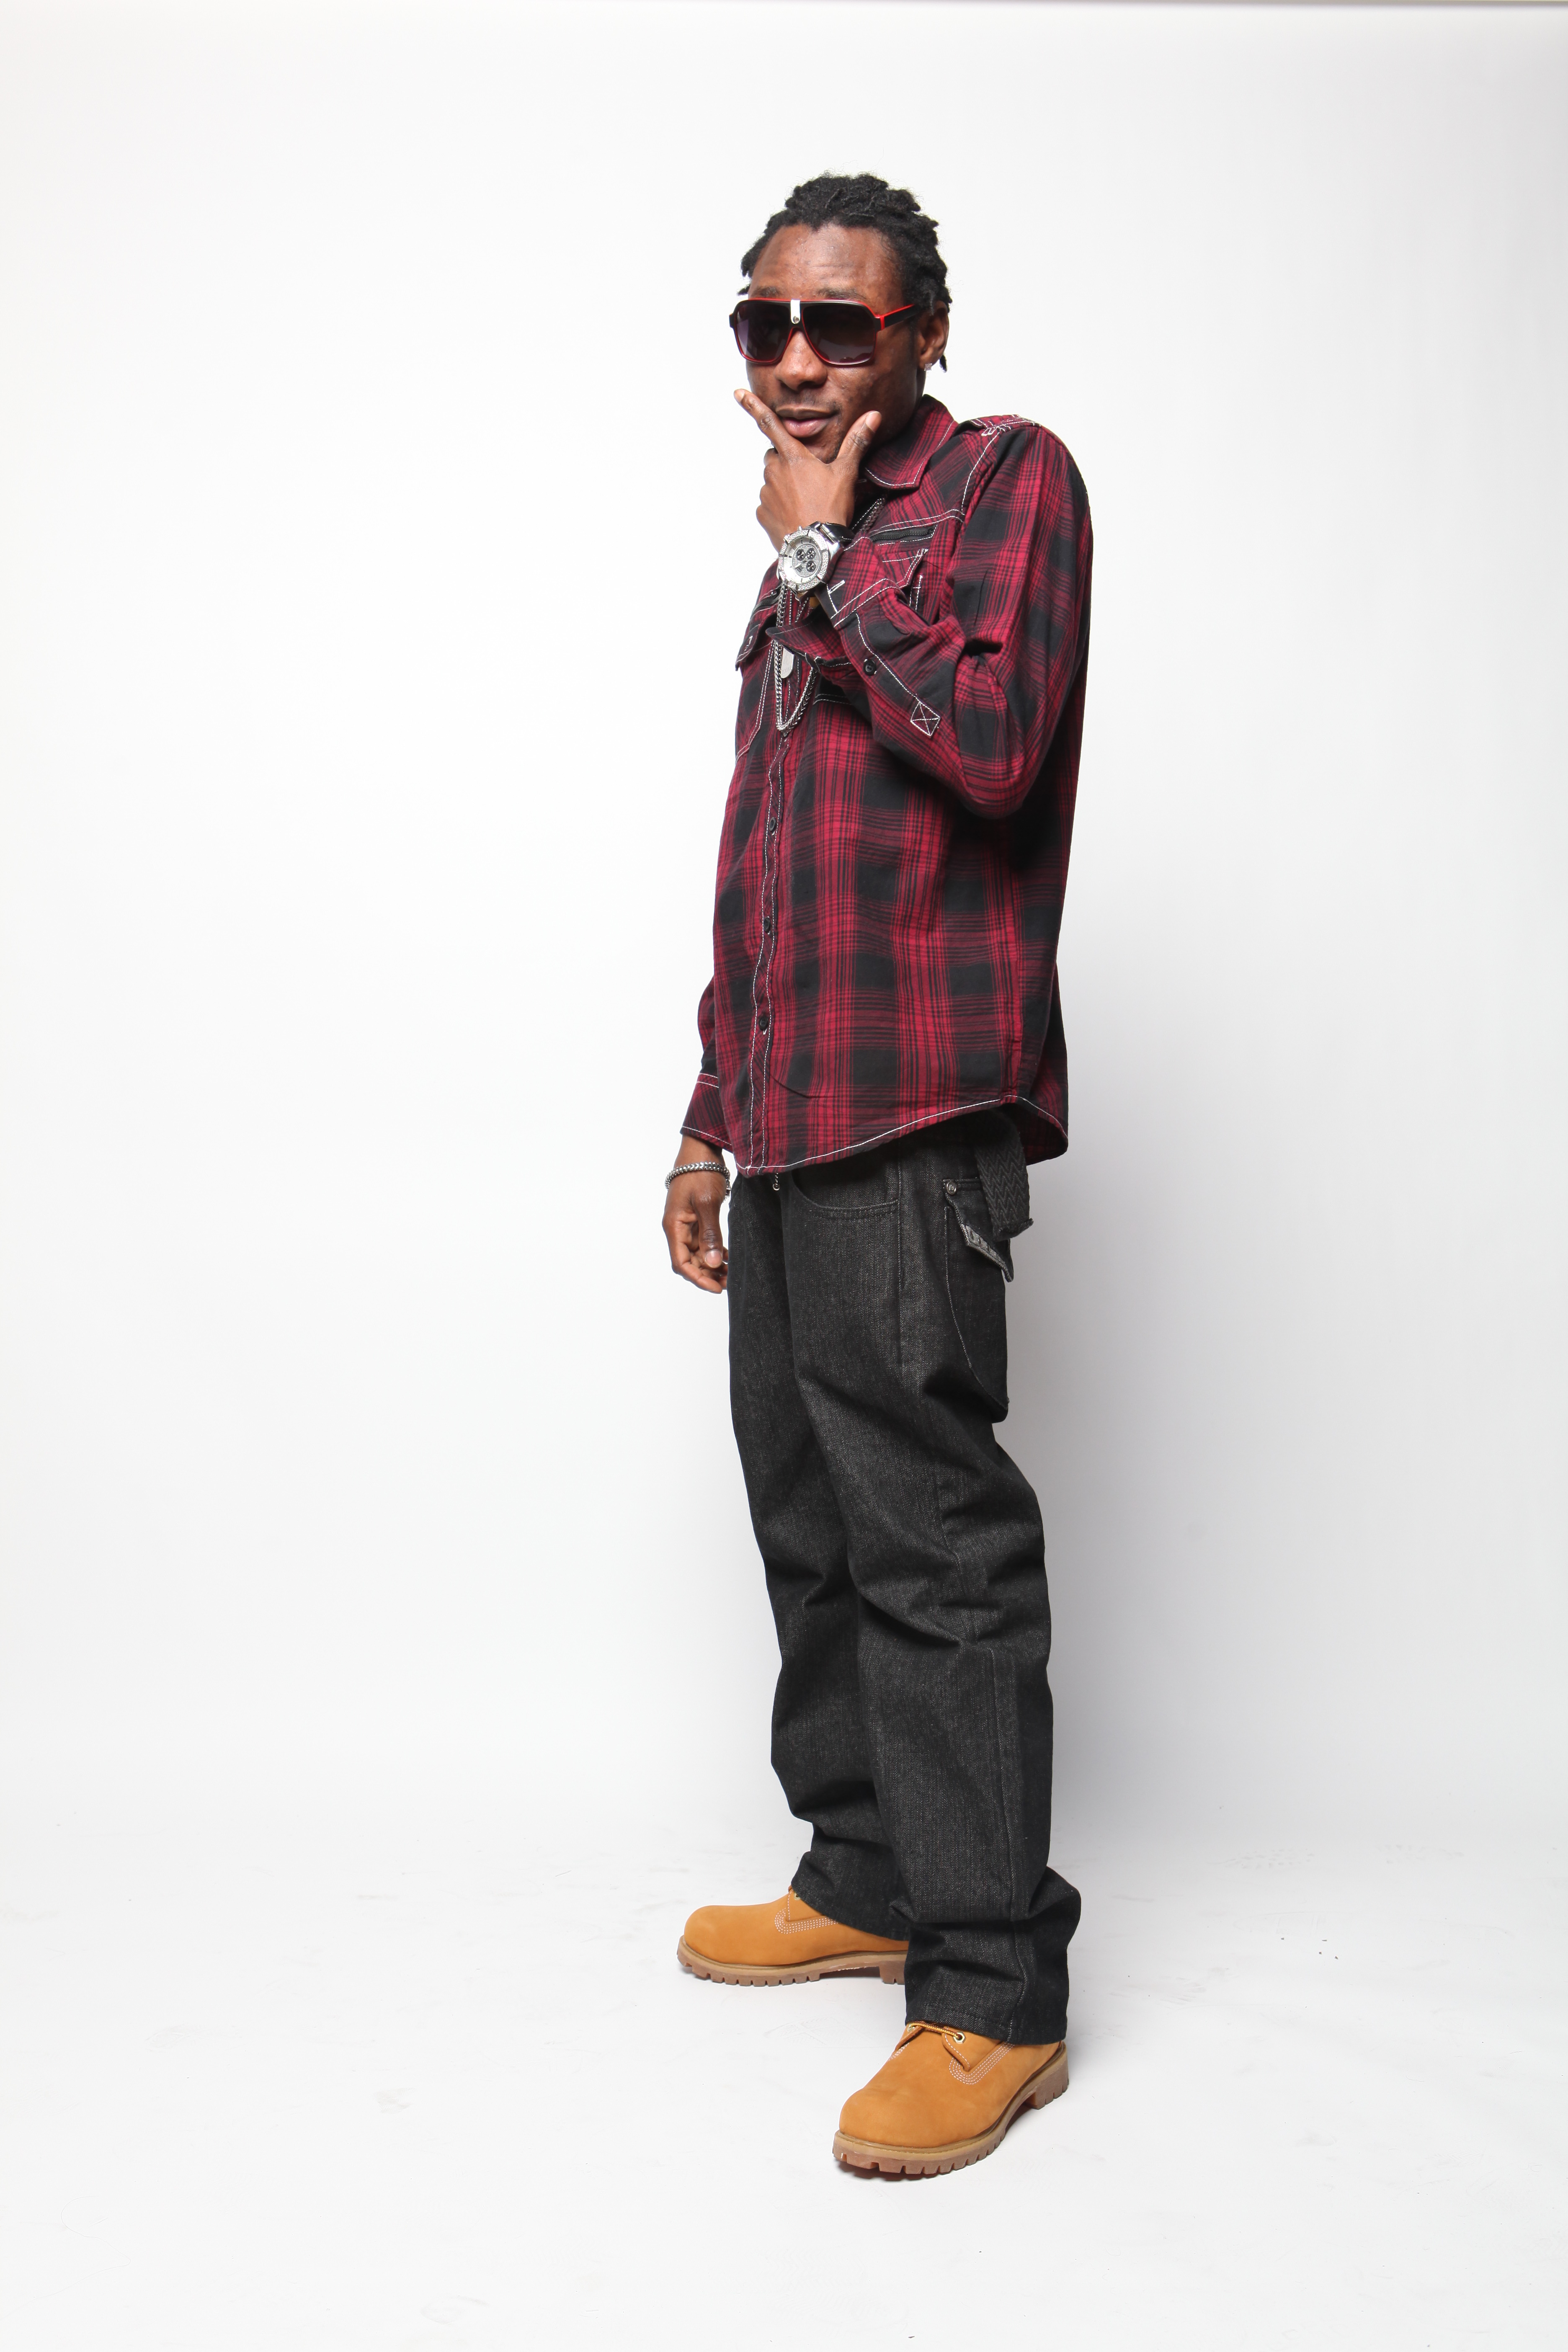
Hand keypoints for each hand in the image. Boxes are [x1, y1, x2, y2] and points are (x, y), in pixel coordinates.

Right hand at [662, 1138, 729, 1292]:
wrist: (701, 1149)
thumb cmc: (701, 1172)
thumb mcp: (707, 1203)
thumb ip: (710, 1234)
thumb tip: (711, 1263)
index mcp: (674, 1226)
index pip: (681, 1263)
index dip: (698, 1278)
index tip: (717, 1288)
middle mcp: (677, 1228)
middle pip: (688, 1261)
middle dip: (707, 1275)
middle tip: (729, 1283)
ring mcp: (686, 1224)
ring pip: (697, 1253)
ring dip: (711, 1265)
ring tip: (731, 1274)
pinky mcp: (695, 1218)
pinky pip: (702, 1242)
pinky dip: (714, 1252)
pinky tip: (728, 1257)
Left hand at [737, 388, 881, 551]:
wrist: (815, 548)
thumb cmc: (830, 510)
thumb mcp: (846, 474)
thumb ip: (856, 442)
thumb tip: (873, 415)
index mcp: (793, 457)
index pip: (770, 424)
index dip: (754, 406)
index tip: (738, 393)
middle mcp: (774, 471)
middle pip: (774, 456)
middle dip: (786, 462)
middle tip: (808, 478)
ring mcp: (765, 493)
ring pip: (772, 481)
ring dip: (784, 486)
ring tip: (806, 501)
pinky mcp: (762, 513)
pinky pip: (768, 503)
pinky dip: (779, 506)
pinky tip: (796, 514)